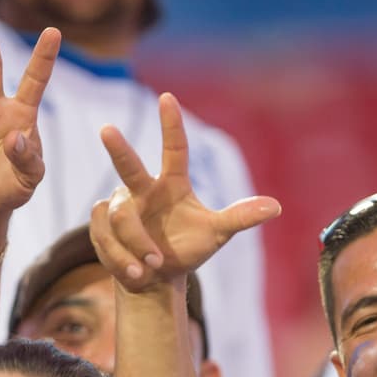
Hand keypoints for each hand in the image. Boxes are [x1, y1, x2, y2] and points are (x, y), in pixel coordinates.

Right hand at [90, 93, 279, 290]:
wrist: (156, 278)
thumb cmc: (187, 250)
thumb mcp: (216, 234)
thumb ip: (240, 217)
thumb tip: (276, 206)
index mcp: (172, 184)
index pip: (174, 149)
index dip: (171, 125)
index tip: (168, 98)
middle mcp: (142, 189)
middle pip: (128, 167)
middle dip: (118, 148)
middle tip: (107, 129)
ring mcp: (118, 207)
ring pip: (121, 219)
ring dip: (136, 245)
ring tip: (152, 266)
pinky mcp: (100, 227)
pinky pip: (106, 239)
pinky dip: (122, 259)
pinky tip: (135, 273)